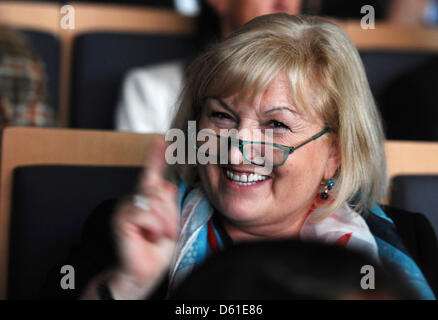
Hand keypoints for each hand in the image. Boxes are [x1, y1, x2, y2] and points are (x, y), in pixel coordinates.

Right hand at [108, 138, 178, 298]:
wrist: (145, 271)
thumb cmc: (157, 248)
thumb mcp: (169, 221)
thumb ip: (168, 203)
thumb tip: (166, 184)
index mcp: (146, 199)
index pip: (151, 174)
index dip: (155, 156)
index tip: (160, 140)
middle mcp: (133, 199)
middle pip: (161, 190)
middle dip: (170, 213)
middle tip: (167, 231)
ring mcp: (125, 208)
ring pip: (155, 201)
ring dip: (164, 223)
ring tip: (158, 236)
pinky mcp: (121, 218)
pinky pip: (147, 214)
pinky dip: (155, 228)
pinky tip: (149, 238)